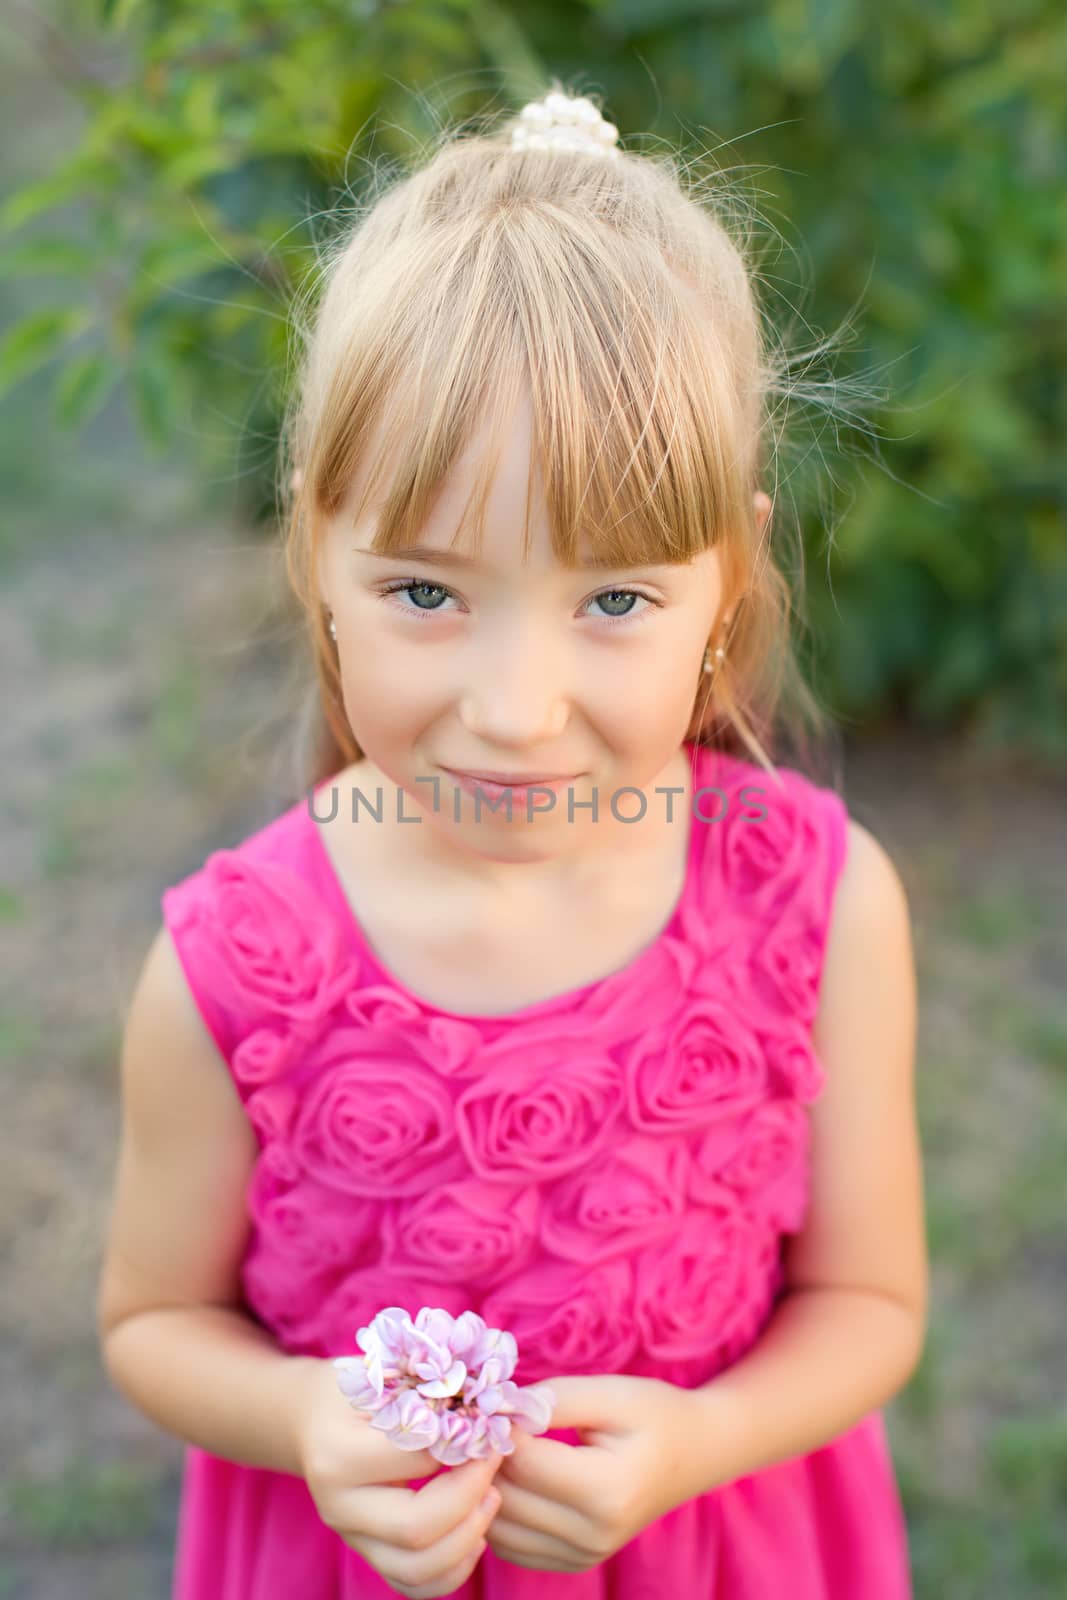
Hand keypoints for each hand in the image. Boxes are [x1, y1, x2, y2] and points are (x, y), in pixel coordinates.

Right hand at [294, 1359, 504, 1597]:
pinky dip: (453, 1571)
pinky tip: (475, 1535)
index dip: (462, 1445)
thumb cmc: (352, 1389)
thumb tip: (486, 1417)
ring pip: (416, 1569)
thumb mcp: (380, 1375)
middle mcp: (338, 1507)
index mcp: (337, 1455)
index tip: (486, 1425)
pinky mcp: (366, 1554)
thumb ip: (424, 1397)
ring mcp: (350, 1538)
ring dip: (468, 1539)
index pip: (415, 1462)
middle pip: (415, 1528)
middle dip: (470, 1497)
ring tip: (491, 1499)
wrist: (308, 1418)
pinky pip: (413, 1586)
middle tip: (493, 1462)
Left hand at [484, 1373, 708, 1572]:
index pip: (524, 1462)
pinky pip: (511, 1546)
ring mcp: (585, 1555)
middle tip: (487, 1422)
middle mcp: (594, 1535)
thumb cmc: (654, 1415)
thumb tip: (501, 1410)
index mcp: (606, 1491)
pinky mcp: (575, 1561)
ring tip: (496, 1448)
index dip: (501, 1427)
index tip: (497, 1402)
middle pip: (507, 1497)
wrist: (695, 1453)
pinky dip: (499, 1514)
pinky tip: (510, 1479)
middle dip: (487, 1457)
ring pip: (500, 1527)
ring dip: (486, 1487)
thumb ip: (553, 1400)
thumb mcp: (610, 1393)